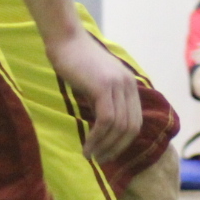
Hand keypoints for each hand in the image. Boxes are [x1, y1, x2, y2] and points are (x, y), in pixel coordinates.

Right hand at [47, 29, 142, 163]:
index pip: (135, 122)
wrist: (64, 39)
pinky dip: (97, 138)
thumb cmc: (74, 60)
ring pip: (119, 127)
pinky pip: (106, 121)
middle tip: (101, 160)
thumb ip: (104, 100)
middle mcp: (129, 85)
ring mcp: (118, 85)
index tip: (109, 152)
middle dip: (117, 148)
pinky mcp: (104, 87)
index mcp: (130, 85)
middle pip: (131, 128)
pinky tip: (87, 146)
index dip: (124, 142)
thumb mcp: (95, 83)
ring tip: (90, 156)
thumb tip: (103, 128)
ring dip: (105, 146)